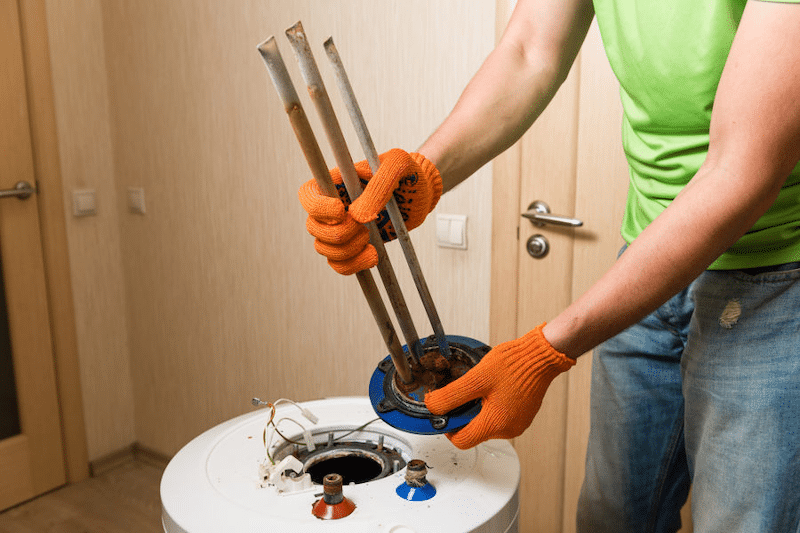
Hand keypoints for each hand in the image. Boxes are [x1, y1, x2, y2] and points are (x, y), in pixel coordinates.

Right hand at [298, 149, 441, 274]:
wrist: (423, 192)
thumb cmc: (408, 171)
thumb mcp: (398, 165)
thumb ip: (379, 185)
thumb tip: (357, 215)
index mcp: (337, 182)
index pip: (308, 194)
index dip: (318, 207)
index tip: (342, 211)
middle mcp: (334, 206)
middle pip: (313, 227)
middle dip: (339, 233)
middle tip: (364, 227)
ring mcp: (343, 227)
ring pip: (324, 248)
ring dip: (347, 250)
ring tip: (369, 238)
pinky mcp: (355, 246)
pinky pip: (339, 264)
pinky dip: (353, 265)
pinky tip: (373, 255)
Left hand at [425, 324, 574, 448]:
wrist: (541, 355)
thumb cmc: (514, 364)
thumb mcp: (475, 378)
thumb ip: (450, 396)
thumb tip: (432, 406)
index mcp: (495, 424)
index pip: (461, 441)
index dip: (448, 427)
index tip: (445, 412)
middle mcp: (508, 430)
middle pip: (474, 432)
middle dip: (464, 414)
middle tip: (465, 392)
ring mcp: (518, 423)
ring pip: (486, 424)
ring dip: (478, 409)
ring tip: (481, 387)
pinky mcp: (522, 416)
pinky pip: (500, 416)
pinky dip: (491, 405)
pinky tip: (493, 388)